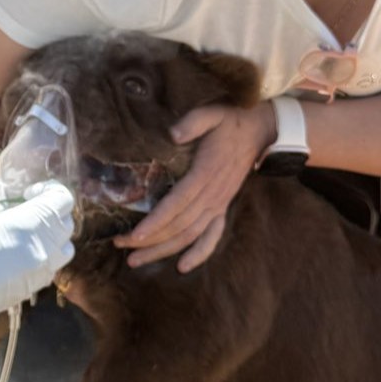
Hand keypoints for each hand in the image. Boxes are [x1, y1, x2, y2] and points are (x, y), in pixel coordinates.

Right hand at [0, 180, 75, 361]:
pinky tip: (15, 253)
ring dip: (51, 237)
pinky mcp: (28, 291)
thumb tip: (2, 189)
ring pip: (63, 251)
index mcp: (29, 226)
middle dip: (51, 212)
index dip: (50, 191)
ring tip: (25, 232)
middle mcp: (42, 251)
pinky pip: (48, 269)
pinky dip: (42, 256)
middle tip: (27, 208)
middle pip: (66, 225)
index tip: (28, 192)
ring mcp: (37, 274)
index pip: (62, 201)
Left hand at [113, 101, 273, 271]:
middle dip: (150, 240)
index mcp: (205, 173)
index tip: (135, 235)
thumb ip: (194, 122)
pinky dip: (199, 253)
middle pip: (179, 225)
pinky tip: (183, 267)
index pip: (177, 203)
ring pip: (190, 235)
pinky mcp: (223, 207)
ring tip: (136, 260)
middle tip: (121, 246)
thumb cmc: (229, 121)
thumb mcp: (212, 114)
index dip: (156, 221)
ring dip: (164, 250)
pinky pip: (213, 236)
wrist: (258, 131)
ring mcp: (219, 204)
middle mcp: (212, 195)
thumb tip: (174, 133)